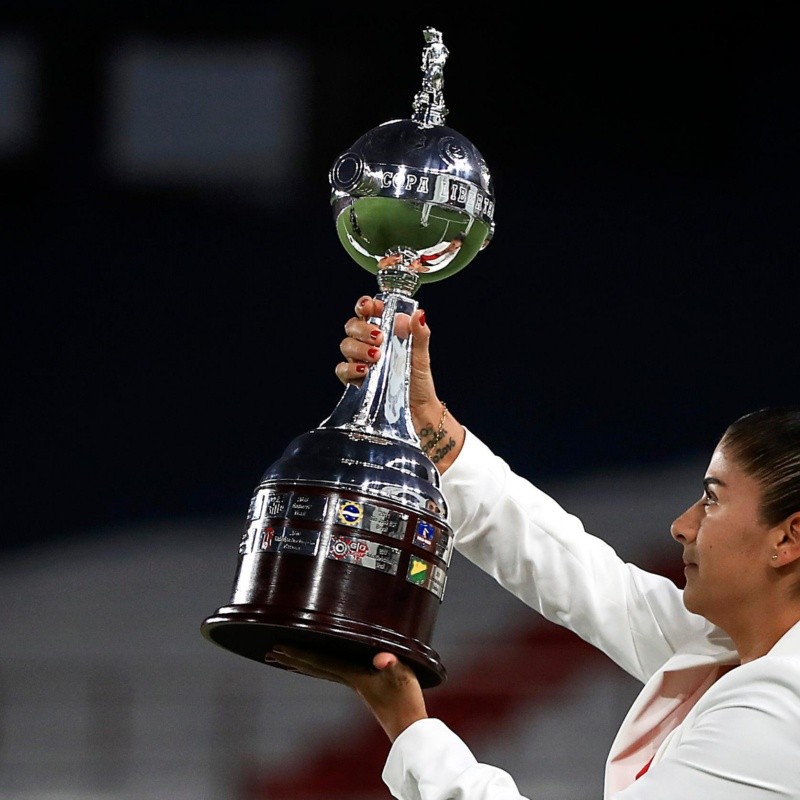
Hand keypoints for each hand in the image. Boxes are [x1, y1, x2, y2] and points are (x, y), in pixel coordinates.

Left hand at [270, 645, 427, 741]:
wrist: (410, 729)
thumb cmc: (407, 701)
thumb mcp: (403, 677)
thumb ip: (392, 665)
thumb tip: (381, 659)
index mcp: (353, 675)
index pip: (320, 662)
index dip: (299, 654)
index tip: (278, 648)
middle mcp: (349, 680)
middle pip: (314, 667)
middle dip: (293, 659)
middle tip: (271, 652)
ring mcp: (355, 685)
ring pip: (322, 670)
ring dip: (303, 664)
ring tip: (287, 659)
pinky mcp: (363, 687)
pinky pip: (334, 671)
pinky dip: (320, 666)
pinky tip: (323, 666)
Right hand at [335, 295, 464, 470]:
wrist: (417, 412)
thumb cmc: (418, 383)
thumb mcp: (422, 356)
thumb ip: (419, 334)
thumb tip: (418, 314)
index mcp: (384, 334)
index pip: (368, 312)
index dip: (364, 306)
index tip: (369, 306)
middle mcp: (368, 346)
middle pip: (352, 326)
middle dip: (363, 328)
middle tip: (379, 338)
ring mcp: (360, 363)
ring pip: (346, 345)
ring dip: (359, 347)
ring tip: (377, 356)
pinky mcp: (354, 382)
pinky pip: (342, 370)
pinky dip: (350, 367)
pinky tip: (365, 371)